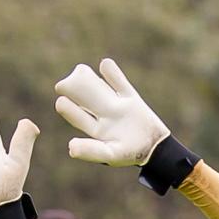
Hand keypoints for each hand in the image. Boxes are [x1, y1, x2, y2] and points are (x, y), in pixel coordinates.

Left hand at [55, 58, 169, 166]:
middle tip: (66, 83)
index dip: (68, 109)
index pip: (79, 117)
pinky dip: (113, 73)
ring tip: (82, 71)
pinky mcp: (132, 99)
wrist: (157, 148)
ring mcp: (118, 106)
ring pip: (101, 89)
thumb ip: (91, 151)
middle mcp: (105, 116)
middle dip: (76, 91)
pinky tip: (105, 63)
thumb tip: (70, 147)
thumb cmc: (131, 154)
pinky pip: (120, 84)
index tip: (60, 101)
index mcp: (97, 130)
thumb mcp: (110, 154)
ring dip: (91, 80)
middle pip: (87, 100)